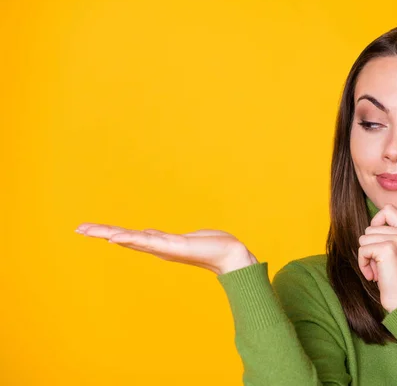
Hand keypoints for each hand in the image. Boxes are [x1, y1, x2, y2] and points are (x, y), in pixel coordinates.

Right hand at [75, 223, 257, 274]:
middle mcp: (158, 247)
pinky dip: (131, 239)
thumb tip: (147, 234)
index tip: (90, 229)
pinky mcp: (174, 247)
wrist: (230, 255)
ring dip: (111, 234)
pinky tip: (116, 237)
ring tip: (91, 230)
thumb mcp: (180, 240)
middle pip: (125, 238)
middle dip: (102, 233)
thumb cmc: (210, 247)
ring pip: (133, 239)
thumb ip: (162, 238)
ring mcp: (164, 248)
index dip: (109, 233)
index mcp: (158, 244)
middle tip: (78, 228)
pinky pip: (149, 241)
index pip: (129, 237)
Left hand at [358, 204, 396, 311]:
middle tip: (380, 264)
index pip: (388, 209)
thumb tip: (368, 228)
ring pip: (364, 238)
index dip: (376, 221)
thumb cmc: (396, 279)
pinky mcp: (387, 249)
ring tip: (378, 270)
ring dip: (366, 256)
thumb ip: (387, 236)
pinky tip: (373, 275)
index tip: (377, 240)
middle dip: (369, 247)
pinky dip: (363, 264)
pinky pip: (362, 250)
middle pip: (370, 228)